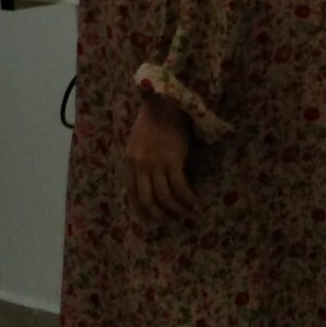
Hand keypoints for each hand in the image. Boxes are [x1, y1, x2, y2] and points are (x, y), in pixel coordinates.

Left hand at [125, 90, 197, 223]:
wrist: (166, 103)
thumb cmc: (154, 121)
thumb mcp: (138, 142)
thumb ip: (140, 162)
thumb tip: (149, 185)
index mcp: (129, 161)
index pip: (132, 193)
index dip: (142, 210)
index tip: (151, 221)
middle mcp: (139, 164)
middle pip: (147, 200)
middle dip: (159, 215)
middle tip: (170, 223)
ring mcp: (155, 163)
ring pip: (165, 197)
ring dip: (177, 210)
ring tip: (188, 216)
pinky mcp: (172, 160)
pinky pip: (180, 187)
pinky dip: (188, 199)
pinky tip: (195, 204)